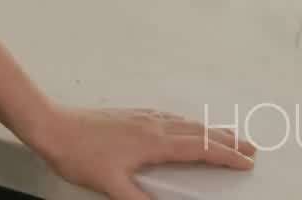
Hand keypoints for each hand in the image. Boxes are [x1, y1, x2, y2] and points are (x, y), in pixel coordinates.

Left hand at [30, 105, 255, 199]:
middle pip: (198, 132)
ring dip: (210, 130)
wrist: (51, 126)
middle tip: (251, 149)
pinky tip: (184, 126)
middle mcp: (152, 125)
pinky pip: (169, 118)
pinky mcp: (130, 116)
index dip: (225, 156)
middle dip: (227, 141)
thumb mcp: (110, 186)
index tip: (247, 162)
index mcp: (153, 141)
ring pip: (185, 123)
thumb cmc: (78, 154)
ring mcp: (141, 118)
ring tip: (227, 136)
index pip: (199, 148)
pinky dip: (187, 124)